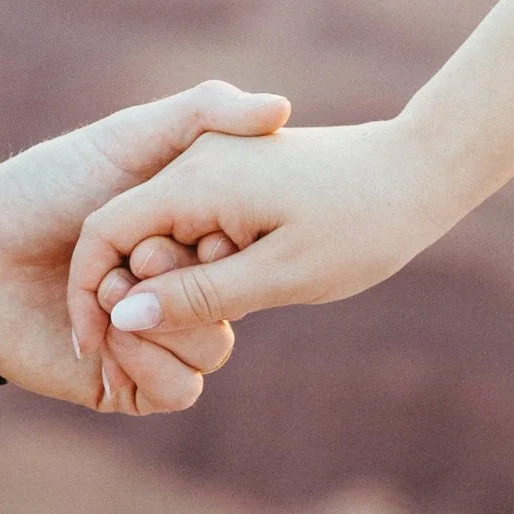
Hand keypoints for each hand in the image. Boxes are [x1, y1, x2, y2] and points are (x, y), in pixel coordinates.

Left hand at [0, 78, 289, 413]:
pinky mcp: (125, 383)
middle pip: (234, 305)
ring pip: (211, 354)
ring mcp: (155, 339)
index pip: (250, 254)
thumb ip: (204, 111)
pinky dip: (148, 362)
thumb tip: (282, 109)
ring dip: (164, 322)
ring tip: (108, 294)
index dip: (228, 244)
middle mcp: (182, 289)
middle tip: (139, 257)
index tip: (193, 228)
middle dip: (188, 283)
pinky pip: (176, 392)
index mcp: (195, 236)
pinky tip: (106, 334)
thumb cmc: (51, 182)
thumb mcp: (131, 135)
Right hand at [66, 118, 442, 404]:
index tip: (97, 351)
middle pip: (129, 233)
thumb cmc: (359, 226)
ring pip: (161, 230)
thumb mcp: (280, 275)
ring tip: (204, 325)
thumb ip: (198, 294)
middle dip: (133, 294)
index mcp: (195, 179)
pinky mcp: (238, 171)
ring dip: (170, 281)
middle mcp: (195, 159)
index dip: (93, 295)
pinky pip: (192, 221)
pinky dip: (196, 262)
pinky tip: (230, 292)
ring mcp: (216, 161)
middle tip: (150, 353)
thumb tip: (125, 314)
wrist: (420, 171)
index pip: (106, 235)